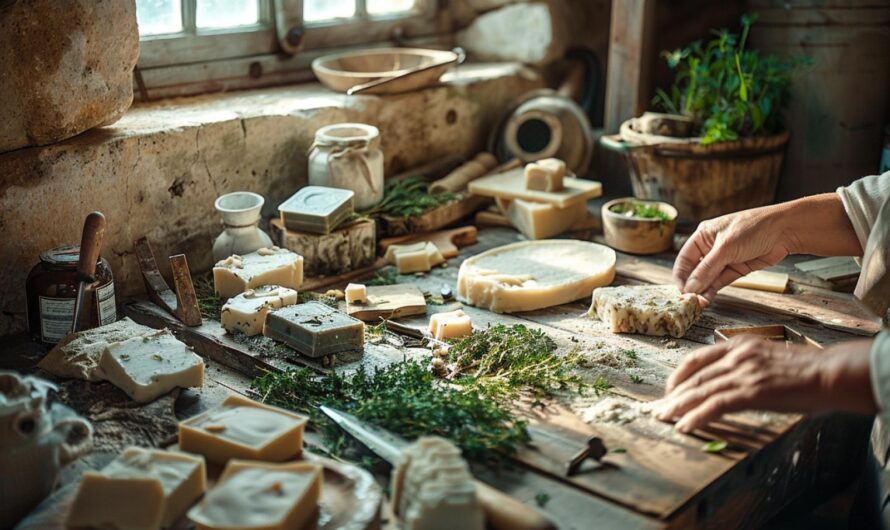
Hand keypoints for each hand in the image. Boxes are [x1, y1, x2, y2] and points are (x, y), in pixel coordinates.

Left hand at [655, 336, 875, 432]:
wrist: (831, 373)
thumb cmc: (807, 369)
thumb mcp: (769, 357)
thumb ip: (747, 365)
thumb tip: (731, 381)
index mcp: (740, 346)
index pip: (698, 358)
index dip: (679, 375)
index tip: (670, 389)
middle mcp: (737, 356)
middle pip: (695, 377)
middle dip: (673, 395)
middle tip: (658, 409)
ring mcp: (743, 373)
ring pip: (701, 391)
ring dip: (678, 408)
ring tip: (664, 419)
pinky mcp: (751, 391)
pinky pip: (715, 405)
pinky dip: (697, 416)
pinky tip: (685, 426)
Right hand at [673, 206, 794, 304]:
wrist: (784, 231)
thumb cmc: (753, 228)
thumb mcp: (725, 248)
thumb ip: (706, 270)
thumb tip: (690, 287)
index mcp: (702, 236)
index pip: (684, 259)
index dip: (681, 276)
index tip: (681, 291)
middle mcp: (710, 248)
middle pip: (694, 271)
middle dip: (692, 286)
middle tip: (689, 301)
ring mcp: (723, 259)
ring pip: (707, 279)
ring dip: (702, 291)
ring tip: (698, 303)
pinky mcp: (735, 269)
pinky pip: (720, 282)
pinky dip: (713, 291)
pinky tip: (707, 299)